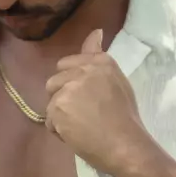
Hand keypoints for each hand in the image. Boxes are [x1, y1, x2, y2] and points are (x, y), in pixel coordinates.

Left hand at [44, 28, 145, 172]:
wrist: (124, 145)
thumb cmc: (125, 117)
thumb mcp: (116, 80)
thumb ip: (99, 57)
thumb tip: (95, 31)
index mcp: (99, 61)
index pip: (68, 63)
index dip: (72, 82)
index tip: (83, 96)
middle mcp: (83, 70)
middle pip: (55, 81)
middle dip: (63, 97)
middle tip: (83, 113)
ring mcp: (68, 88)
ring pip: (51, 101)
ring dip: (60, 114)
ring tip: (81, 125)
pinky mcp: (58, 108)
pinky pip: (49, 120)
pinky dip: (59, 130)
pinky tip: (77, 135)